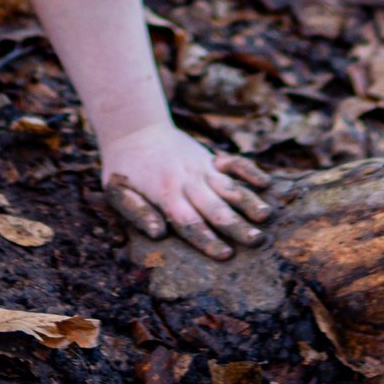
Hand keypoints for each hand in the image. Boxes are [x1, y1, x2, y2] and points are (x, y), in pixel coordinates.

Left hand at [101, 123, 273, 259]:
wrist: (135, 128)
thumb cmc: (124, 168)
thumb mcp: (117, 192)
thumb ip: (136, 212)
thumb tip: (158, 233)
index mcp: (165, 194)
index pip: (189, 222)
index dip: (208, 240)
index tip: (226, 255)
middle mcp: (187, 181)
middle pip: (215, 208)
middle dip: (236, 226)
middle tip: (257, 242)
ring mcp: (201, 168)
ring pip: (229, 187)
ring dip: (248, 201)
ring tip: (266, 216)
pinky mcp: (210, 159)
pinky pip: (234, 163)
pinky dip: (249, 171)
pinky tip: (266, 183)